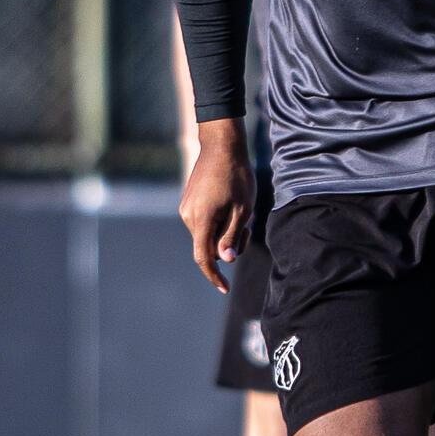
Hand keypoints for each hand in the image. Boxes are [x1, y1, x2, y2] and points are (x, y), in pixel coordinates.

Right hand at [179, 118, 255, 292]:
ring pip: (207, 235)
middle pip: (208, 246)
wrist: (221, 147)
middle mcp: (188, 217)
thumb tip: (224, 260)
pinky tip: (229, 205)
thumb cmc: (236, 176)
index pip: (203, 258)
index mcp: (201, 220)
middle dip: (228, 245)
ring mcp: (186, 209)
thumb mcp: (243, 209)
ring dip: (225, 232)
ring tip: (240, 211)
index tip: (225, 288)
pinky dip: (218, 223)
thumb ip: (232, 236)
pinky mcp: (188, 202)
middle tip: (248, 229)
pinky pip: (203, 223)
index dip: (214, 276)